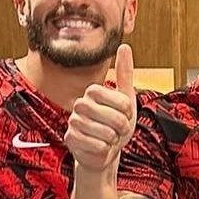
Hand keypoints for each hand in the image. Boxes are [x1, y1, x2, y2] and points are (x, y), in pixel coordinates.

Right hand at [66, 43, 136, 173]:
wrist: (105, 152)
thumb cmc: (116, 126)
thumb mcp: (126, 100)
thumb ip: (125, 73)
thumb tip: (124, 46)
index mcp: (93, 91)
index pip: (122, 101)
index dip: (128, 112)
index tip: (124, 115)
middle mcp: (80, 104)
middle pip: (114, 117)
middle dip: (122, 128)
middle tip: (117, 130)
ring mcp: (73, 121)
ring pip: (106, 133)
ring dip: (113, 140)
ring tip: (108, 138)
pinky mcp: (70, 139)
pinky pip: (97, 146)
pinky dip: (104, 150)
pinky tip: (100, 148)